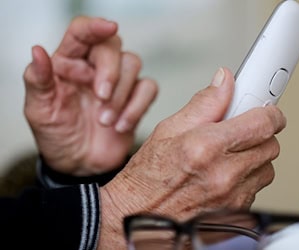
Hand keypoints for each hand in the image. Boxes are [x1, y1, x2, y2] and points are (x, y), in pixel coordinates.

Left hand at [23, 17, 157, 175]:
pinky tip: (121, 126)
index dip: (95, 26)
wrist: (80, 165)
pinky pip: (148, 88)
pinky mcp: (136, 98)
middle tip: (101, 97)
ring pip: (133, 64)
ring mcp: (118, 82)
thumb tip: (37, 51)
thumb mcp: (39, 111)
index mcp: (68, 62)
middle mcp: (94, 67)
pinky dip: (137, 107)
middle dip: (110, 71)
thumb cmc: (58, 135)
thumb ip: (38, 80)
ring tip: (105, 121)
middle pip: (113, 46)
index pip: (81, 32)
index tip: (108, 27)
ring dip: (121, 95)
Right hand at [98, 67, 286, 247]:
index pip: (262, 123)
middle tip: (240, 132)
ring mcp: (233, 198)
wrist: (138, 217)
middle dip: (260, 135)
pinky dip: (246, 179)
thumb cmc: (148, 178)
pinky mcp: (237, 214)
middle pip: (270, 145)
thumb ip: (203, 103)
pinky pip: (256, 189)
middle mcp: (224, 175)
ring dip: (254, 158)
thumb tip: (224, 81)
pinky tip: (224, 176)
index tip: (267, 110)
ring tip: (228, 156)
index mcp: (206, 147)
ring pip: (266, 168)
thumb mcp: (168, 130)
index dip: (270, 113)